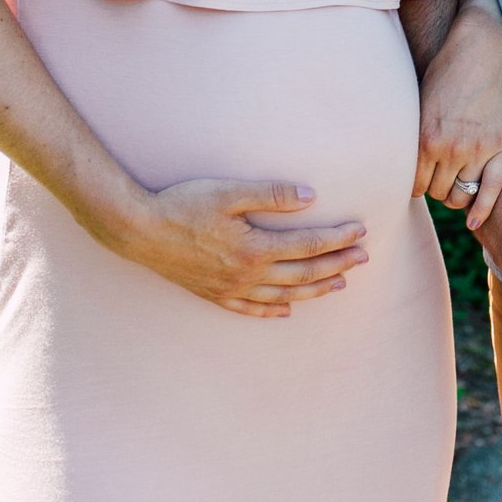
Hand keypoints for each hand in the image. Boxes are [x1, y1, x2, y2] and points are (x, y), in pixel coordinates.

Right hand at [112, 178, 367, 318]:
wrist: (138, 231)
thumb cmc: (182, 204)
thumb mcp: (228, 191)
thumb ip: (272, 194)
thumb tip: (310, 196)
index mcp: (255, 248)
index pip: (308, 245)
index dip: (337, 239)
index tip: (360, 231)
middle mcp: (247, 274)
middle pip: (303, 273)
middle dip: (337, 265)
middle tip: (363, 257)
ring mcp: (230, 288)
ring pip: (283, 294)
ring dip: (314, 289)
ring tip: (340, 283)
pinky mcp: (213, 293)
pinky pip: (250, 309)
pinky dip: (272, 310)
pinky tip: (286, 310)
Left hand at [413, 0, 501, 230]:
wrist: (482, 50)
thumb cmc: (446, 73)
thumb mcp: (421, 104)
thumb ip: (416, 137)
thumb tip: (404, 169)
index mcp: (426, 139)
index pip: (416, 185)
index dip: (418, 186)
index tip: (421, 182)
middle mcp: (452, 149)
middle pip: (439, 192)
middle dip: (437, 189)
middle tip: (440, 181)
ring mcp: (479, 150)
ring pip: (463, 194)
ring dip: (456, 196)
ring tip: (455, 188)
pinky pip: (492, 190)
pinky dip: (482, 211)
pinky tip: (474, 223)